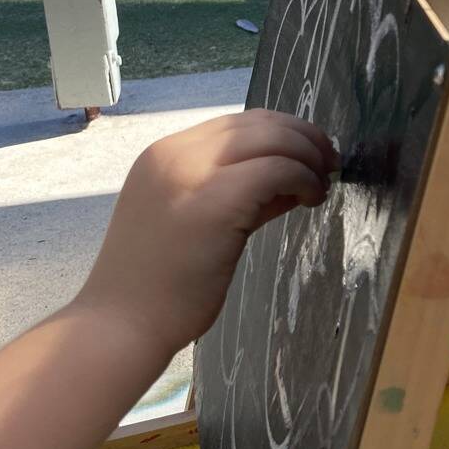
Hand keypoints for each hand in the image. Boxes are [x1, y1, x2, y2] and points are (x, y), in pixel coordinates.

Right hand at [76, 110, 338, 355]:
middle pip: (258, 122)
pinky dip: (304, 178)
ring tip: (321, 183)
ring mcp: (190, 173)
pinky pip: (277, 168)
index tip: (308, 154)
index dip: (282, 132)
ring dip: (308, 155)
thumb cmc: (157, 286)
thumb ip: (239, 193)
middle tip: (327, 163)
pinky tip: (310, 200)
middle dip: (304, 137)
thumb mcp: (196, 221)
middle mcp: (173, 154)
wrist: (120, 327)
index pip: (236, 123)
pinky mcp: (214, 200)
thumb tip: (292, 176)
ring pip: (272, 138)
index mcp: (163, 155)